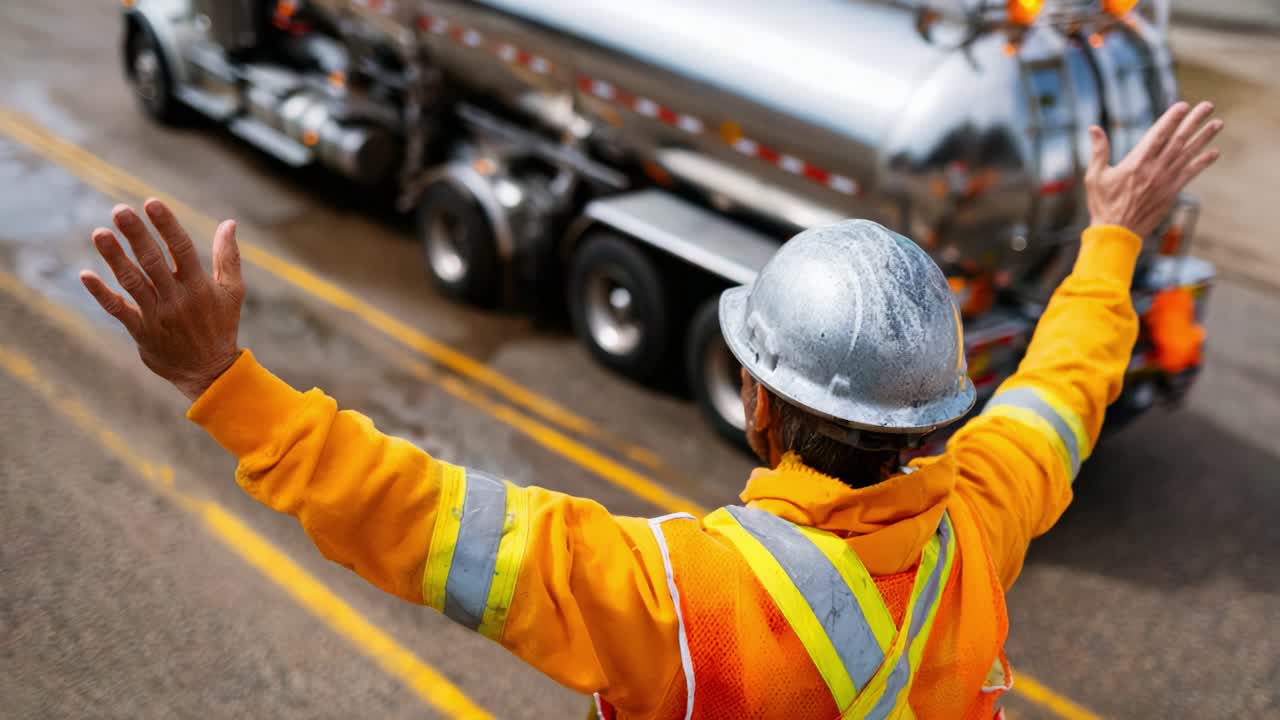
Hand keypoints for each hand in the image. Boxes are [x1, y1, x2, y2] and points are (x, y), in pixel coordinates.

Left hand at [80, 199, 244, 401]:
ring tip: (99, 233)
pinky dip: (101, 293)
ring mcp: (158, 315)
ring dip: (115, 257)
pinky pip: (118, 310)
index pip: (182, 249)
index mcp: (200, 286)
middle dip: (136, 235)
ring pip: (133, 282)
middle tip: (119, 211)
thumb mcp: (232, 292)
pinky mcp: (141, 332)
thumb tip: (229, 223)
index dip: (166, 225)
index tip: (151, 203)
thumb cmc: (220, 326)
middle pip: (153, 261)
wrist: (209, 372)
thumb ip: (227, 256)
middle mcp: (178, 299)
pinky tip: (86, 275)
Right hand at [1085, 101, 1223, 237]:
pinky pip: (1190, 174)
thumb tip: (1093, 128)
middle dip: (1194, 121)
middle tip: (1208, 106)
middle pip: (1178, 140)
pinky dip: (1202, 162)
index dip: (1171, 119)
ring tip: (1218, 123)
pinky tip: (1214, 152)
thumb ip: (1098, 150)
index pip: (1158, 135)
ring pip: (1188, 154)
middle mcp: (1155, 169)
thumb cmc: (1103, 205)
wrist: (1116, 233)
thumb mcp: (1095, 176)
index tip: (1183, 106)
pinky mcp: (1171, 193)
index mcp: (1136, 162)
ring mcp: (1166, 181)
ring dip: (1204, 138)